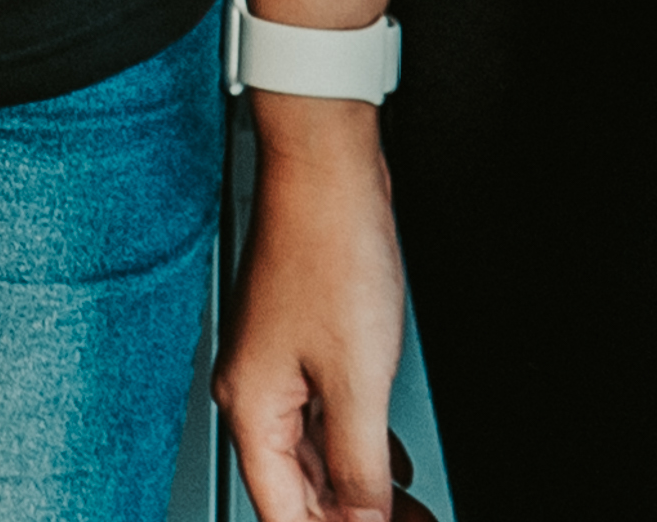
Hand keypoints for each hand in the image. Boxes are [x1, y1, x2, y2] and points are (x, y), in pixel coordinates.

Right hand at [216, 109, 409, 521]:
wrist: (327, 170)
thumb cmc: (329, 249)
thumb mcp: (356, 377)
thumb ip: (357, 461)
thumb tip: (363, 518)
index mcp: (252, 407)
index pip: (281, 509)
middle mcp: (255, 390)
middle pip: (296, 485)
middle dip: (348, 514)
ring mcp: (277, 364)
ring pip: (314, 451)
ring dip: (357, 484)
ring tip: (404, 508)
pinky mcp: (302, 340)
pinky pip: (325, 414)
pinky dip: (357, 443)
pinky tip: (388, 459)